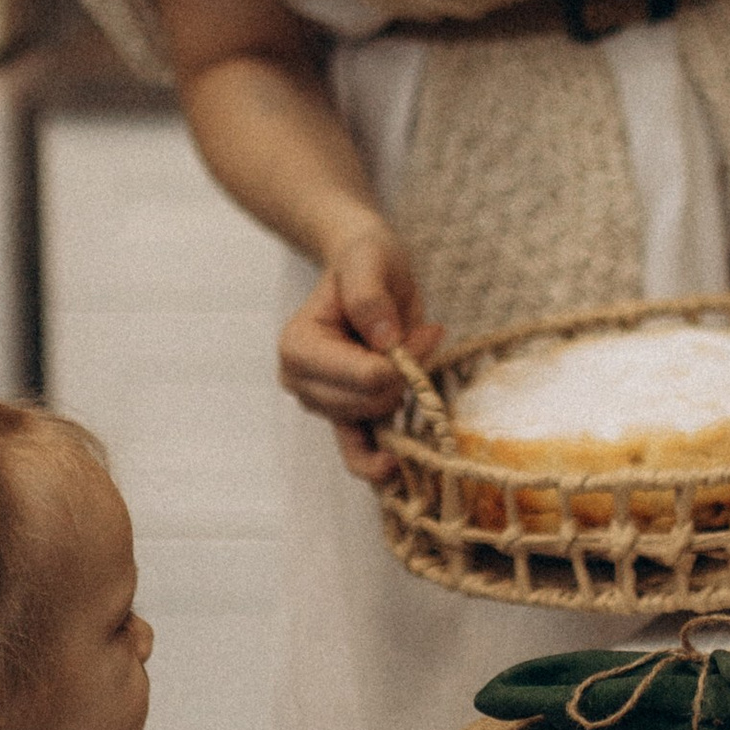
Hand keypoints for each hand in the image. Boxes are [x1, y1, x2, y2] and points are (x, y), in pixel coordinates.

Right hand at [277, 223, 442, 484]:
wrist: (364, 270)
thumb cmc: (365, 261)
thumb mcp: (369, 260)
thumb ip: (370, 295)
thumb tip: (384, 339)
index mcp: (298, 346)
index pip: (363, 377)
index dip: (404, 363)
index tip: (431, 332)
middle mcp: (300, 382)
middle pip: (371, 402)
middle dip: (407, 374)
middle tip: (423, 335)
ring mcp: (321, 403)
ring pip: (375, 418)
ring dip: (405, 390)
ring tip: (410, 349)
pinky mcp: (343, 415)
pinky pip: (356, 450)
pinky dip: (374, 463)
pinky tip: (394, 469)